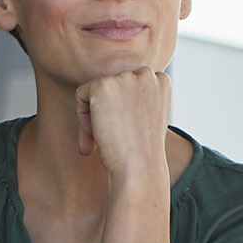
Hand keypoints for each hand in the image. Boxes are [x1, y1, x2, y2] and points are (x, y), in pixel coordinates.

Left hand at [77, 67, 174, 190]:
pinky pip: (81, 95)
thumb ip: (138, 99)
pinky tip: (95, 135)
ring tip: (102, 139)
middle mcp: (146, 74)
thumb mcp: (149, 117)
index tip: (125, 129)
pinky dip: (82, 116)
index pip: (130, 84)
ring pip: (96, 91)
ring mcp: (125, 78)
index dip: (124, 108)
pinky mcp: (103, 85)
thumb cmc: (142, 151)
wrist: (139, 168)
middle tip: (113, 137)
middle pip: (113, 86)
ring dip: (94, 115)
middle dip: (108, 110)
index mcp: (161, 80)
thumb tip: (114, 96)